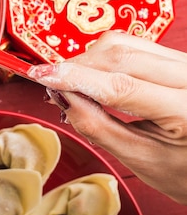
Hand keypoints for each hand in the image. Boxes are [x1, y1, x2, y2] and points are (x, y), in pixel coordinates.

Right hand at [28, 31, 186, 204]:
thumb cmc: (184, 170)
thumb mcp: (139, 157)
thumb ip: (97, 126)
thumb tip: (62, 97)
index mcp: (186, 109)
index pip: (120, 86)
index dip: (75, 78)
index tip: (42, 77)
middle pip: (120, 56)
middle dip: (77, 66)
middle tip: (49, 82)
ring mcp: (186, 63)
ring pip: (124, 44)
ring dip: (89, 59)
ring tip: (70, 82)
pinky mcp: (177, 59)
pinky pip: (134, 46)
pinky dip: (104, 57)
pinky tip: (91, 75)